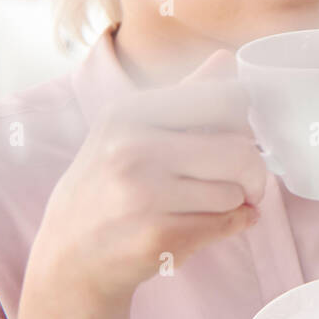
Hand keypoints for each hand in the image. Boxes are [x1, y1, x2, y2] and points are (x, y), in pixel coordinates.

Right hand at [27, 49, 267, 304]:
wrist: (67, 259)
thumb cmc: (107, 187)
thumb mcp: (131, 131)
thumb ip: (185, 96)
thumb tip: (228, 59)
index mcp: (131, 113)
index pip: (225, 101)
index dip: (244, 126)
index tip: (235, 142)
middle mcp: (133, 148)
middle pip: (241, 152)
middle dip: (251, 174)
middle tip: (244, 185)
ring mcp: (143, 194)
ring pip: (235, 193)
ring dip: (234, 204)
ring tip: (203, 207)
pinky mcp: (156, 237)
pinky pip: (224, 225)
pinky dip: (228, 227)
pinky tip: (201, 227)